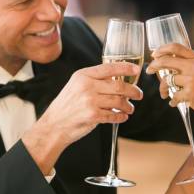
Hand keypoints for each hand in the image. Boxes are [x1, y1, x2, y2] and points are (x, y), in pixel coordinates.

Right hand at [23, 62, 142, 171]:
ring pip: (119, 101)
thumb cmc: (67, 105)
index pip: (109, 68)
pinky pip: (113, 115)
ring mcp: (89, 101)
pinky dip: (121, 116)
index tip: (137, 69)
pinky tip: (123, 117)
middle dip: (133, 90)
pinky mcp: (92, 115)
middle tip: (139, 94)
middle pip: (118, 85)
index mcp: (83, 75)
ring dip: (128, 106)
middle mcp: (86, 86)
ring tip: (130, 108)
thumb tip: (118, 80)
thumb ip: (94, 81)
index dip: (125, 68)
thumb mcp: (76, 86)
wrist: (54, 125)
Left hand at [146, 43, 193, 111]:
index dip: (162, 49)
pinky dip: (172, 101)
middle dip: (154, 66)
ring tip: (164, 94)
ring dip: (163, 89)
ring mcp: (192, 80)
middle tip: (149, 70)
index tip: (154, 53)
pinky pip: (173, 96)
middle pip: (166, 61)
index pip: (176, 47)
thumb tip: (174, 63)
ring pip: (167, 80)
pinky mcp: (190, 94)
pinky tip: (174, 103)